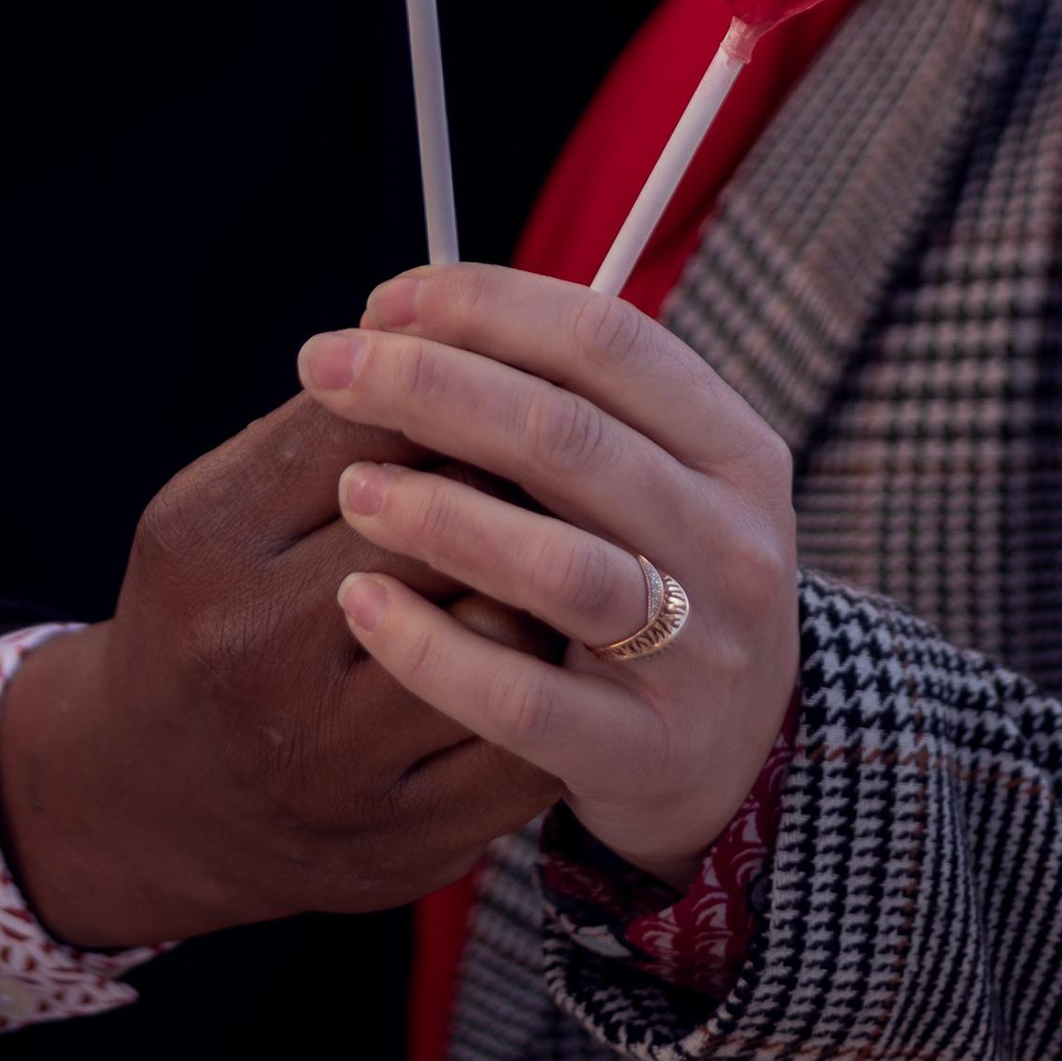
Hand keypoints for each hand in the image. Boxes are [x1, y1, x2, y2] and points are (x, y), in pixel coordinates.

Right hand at [0, 392, 556, 950]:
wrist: (157, 802)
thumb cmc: (208, 619)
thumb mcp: (219, 508)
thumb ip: (324, 433)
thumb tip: (462, 348)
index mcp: (207, 544)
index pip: (367, 427)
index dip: (448, 385)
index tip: (487, 369)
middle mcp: (260, 654)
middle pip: (444, 519)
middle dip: (508, 474)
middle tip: (549, 452)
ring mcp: (335, 762)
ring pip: (503, 628)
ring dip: (540, 579)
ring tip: (553, 551)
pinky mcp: (405, 841)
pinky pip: (527, 743)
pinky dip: (551, 685)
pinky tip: (550, 652)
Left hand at [297, 265, 797, 883]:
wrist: (734, 756)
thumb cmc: (655, 575)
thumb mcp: (647, 477)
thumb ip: (556, 403)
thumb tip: (397, 323)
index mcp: (735, 449)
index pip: (606, 341)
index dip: (485, 308)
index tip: (381, 304)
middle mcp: (734, 544)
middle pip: (568, 439)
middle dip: (431, 387)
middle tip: (326, 367)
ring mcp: (701, 656)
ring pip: (557, 568)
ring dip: (439, 515)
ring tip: (353, 489)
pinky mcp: (645, 754)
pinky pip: (522, 700)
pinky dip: (432, 648)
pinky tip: (361, 603)